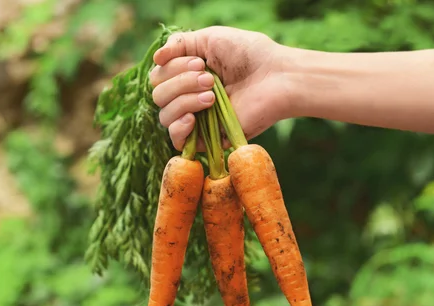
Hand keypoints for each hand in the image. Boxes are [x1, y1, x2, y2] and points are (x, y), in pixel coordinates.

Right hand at [149, 26, 293, 149]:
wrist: (276, 78)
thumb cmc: (249, 55)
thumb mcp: (210, 38)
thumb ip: (180, 44)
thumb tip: (156, 58)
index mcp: (187, 74)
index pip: (158, 76)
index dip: (171, 68)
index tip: (199, 62)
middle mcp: (188, 96)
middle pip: (158, 95)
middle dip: (180, 83)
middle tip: (208, 78)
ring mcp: (197, 119)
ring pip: (165, 115)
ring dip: (184, 100)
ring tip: (212, 94)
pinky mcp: (206, 138)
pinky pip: (175, 140)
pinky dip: (179, 127)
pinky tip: (194, 118)